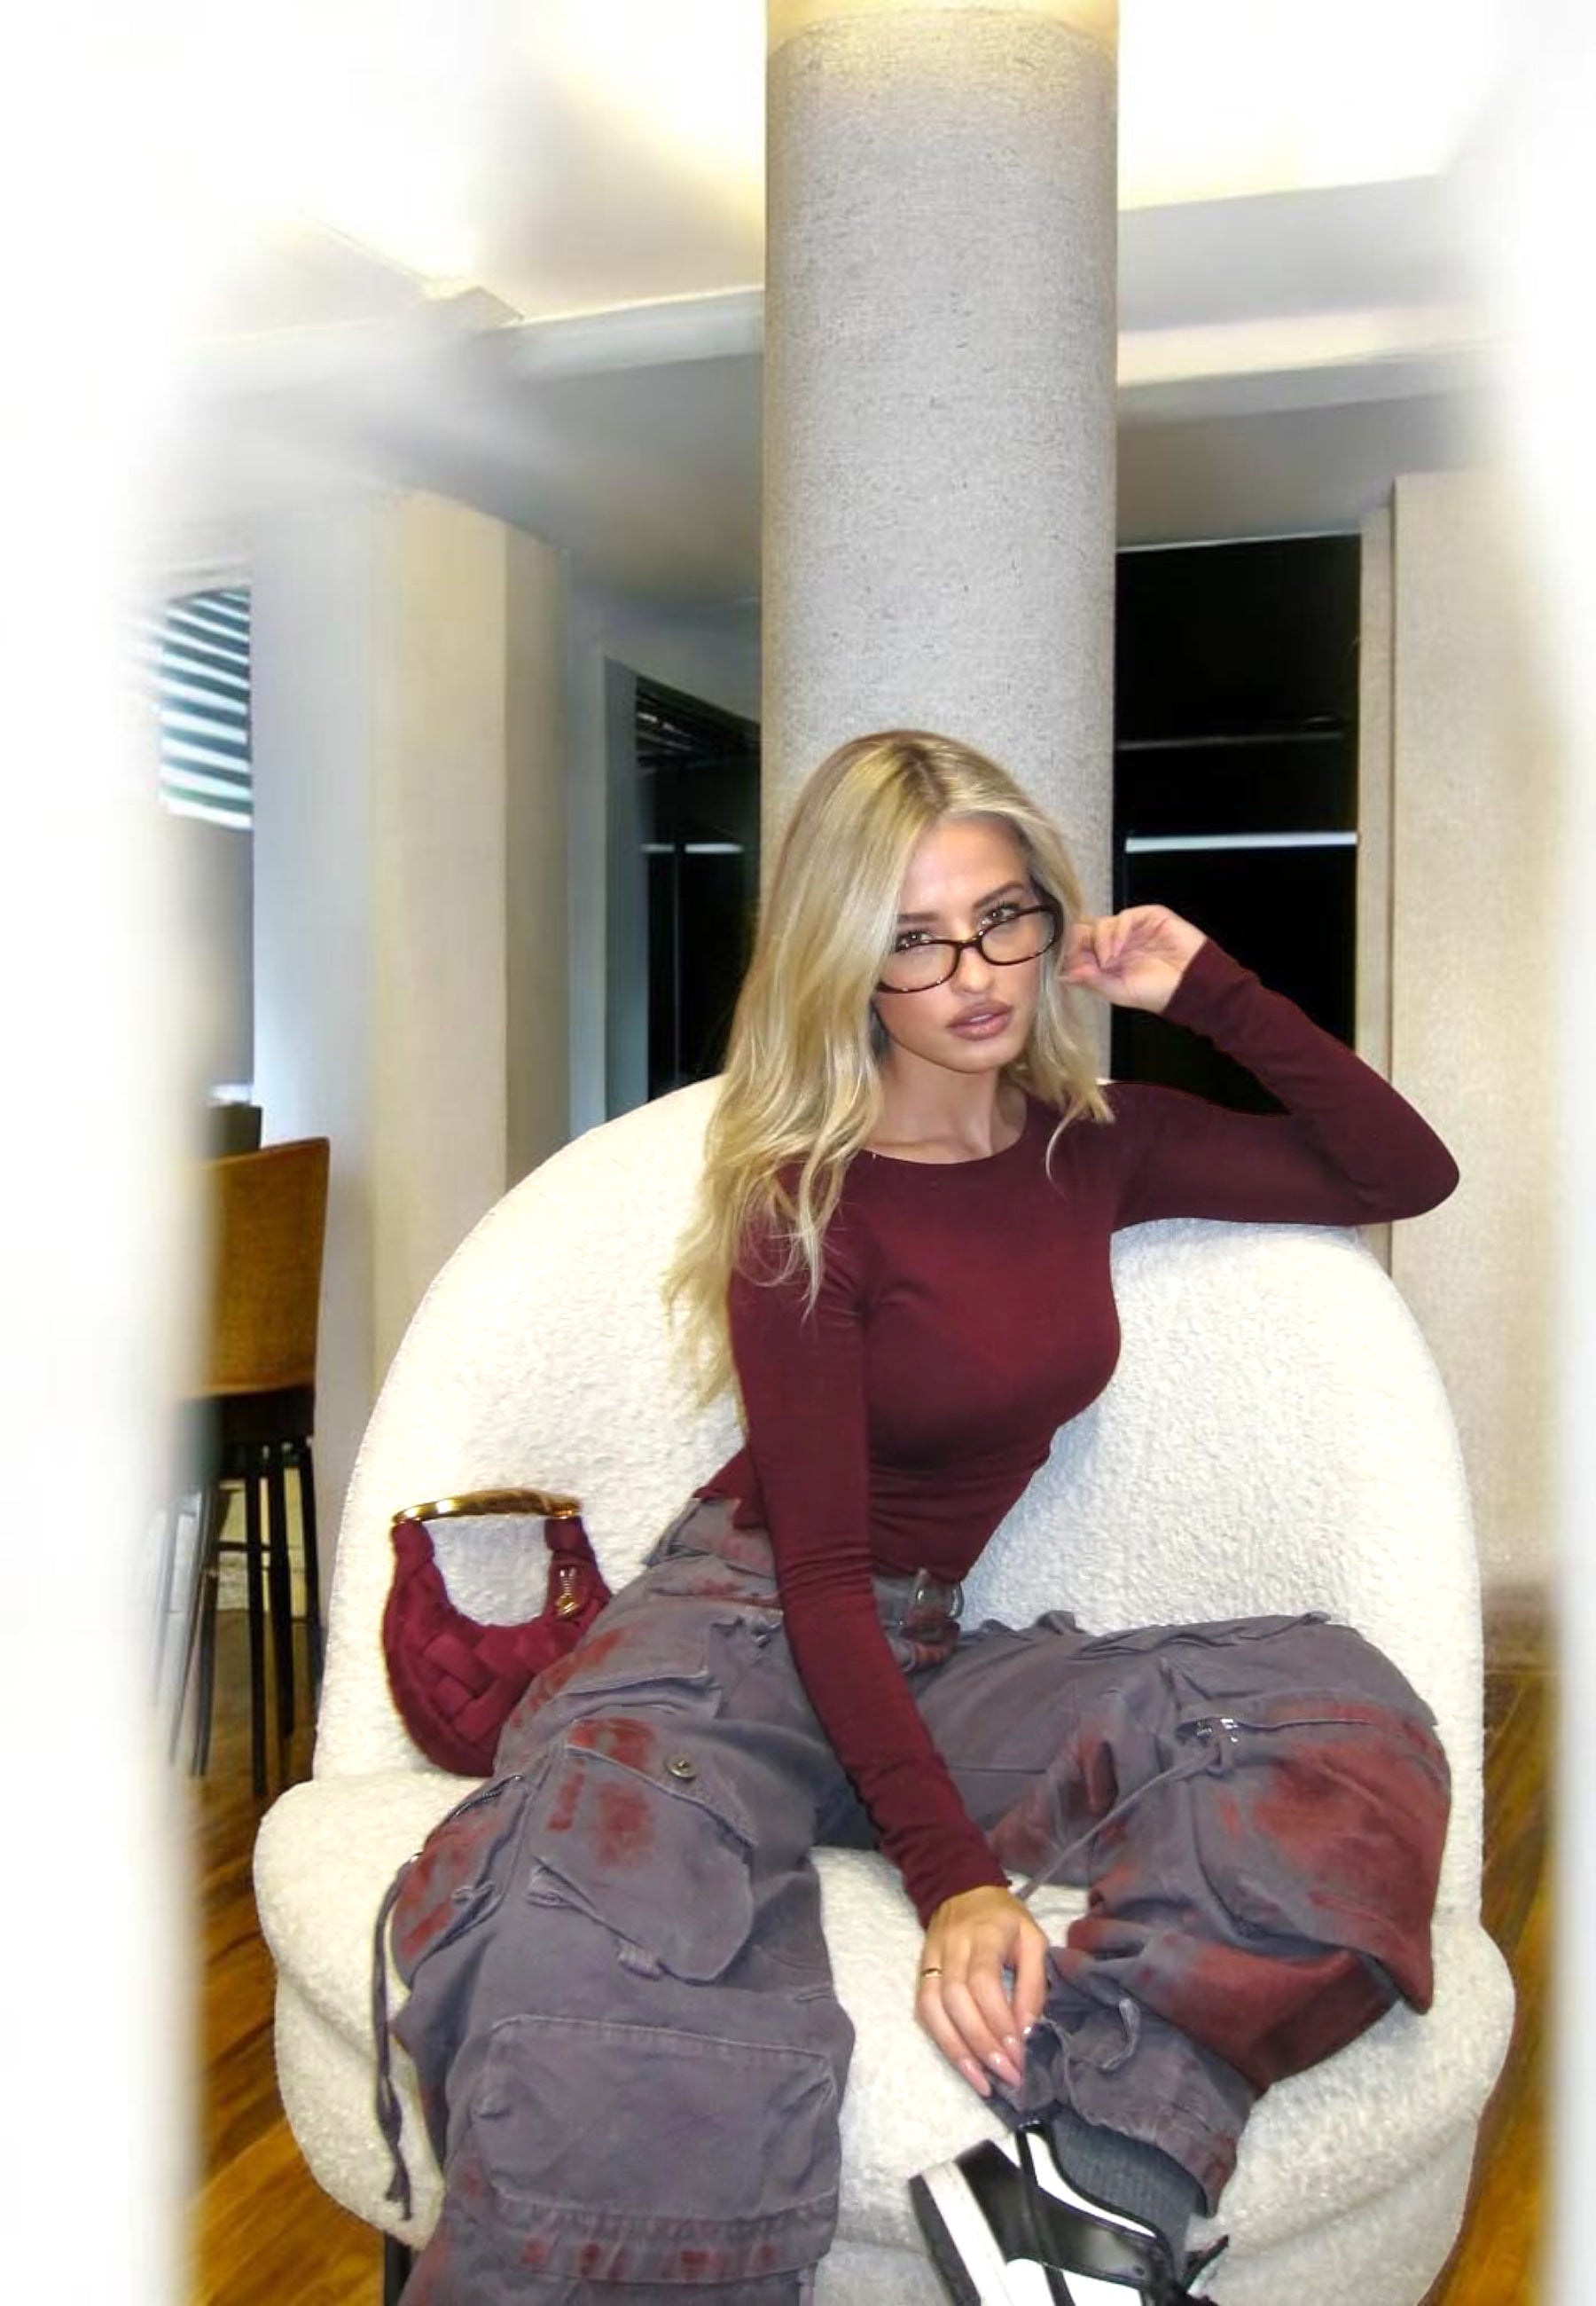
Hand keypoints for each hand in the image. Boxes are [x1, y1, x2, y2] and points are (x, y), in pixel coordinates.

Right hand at [916, 1884, 1049, 2098]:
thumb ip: (1033, 1983)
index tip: (1017, 2053)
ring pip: (933, 2009)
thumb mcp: (1033, 1939)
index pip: (983, 1981)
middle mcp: (951, 1946)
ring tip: (982, 2082)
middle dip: (980, 2044)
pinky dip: (941, 2040)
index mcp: (984, 1934)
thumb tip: (1026, 2031)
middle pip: (956, 2000)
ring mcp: (930, 1958)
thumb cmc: (1005, 1919)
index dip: (997, 2019)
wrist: (961, 1888)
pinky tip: (962, 2063)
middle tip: (1006, 2075)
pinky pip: (924, 2010)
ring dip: (957, 2050)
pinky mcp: (920, 1970)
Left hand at [1063, 906, 1206, 1014]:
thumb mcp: (1117, 991)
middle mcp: (1116, 941)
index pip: (1079, 946)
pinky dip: (1117, 931)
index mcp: (1106, 959)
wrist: (1190, 986)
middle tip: (1083, 958)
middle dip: (1080, 943)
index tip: (1066, 963)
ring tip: (1108, 962)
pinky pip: (1124, 916)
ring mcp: (1132, 929)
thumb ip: (1091, 980)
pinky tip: (1118, 949)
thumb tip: (1062, 974)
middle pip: (1086, 930)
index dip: (1070, 952)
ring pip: (1102, 923)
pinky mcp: (1149, 917)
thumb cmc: (1157, 993)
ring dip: (1100, 942)